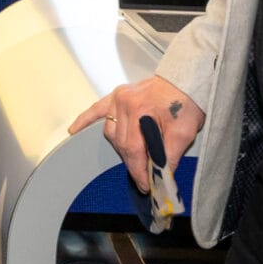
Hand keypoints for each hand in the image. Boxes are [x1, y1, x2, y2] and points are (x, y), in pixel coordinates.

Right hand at [68, 74, 206, 193]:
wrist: (186, 80)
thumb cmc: (186, 101)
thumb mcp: (184, 133)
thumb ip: (169, 156)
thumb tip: (160, 176)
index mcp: (141, 110)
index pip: (133, 149)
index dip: (138, 170)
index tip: (145, 183)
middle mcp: (126, 103)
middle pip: (121, 143)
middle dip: (132, 163)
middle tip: (143, 177)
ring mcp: (119, 98)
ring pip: (111, 133)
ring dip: (120, 148)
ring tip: (134, 158)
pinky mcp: (117, 95)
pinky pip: (96, 109)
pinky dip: (85, 120)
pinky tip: (75, 130)